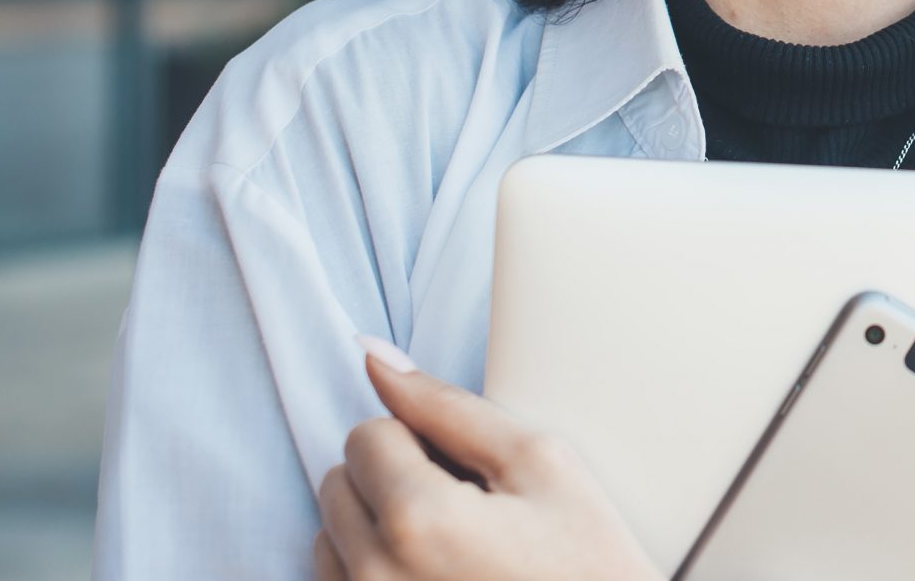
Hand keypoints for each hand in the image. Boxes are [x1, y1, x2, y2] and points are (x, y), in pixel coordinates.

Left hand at [313, 337, 663, 580]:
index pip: (368, 433)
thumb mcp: (539, 463)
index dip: (420, 439)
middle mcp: (375, 575)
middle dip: (392, 481)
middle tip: (464, 511)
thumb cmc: (585, 560)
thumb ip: (448, 406)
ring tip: (448, 548)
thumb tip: (373, 356)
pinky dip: (374, 570)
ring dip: (376, 528)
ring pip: (329, 536)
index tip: (469, 473)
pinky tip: (432, 575)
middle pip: (338, 482)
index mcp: (419, 520)